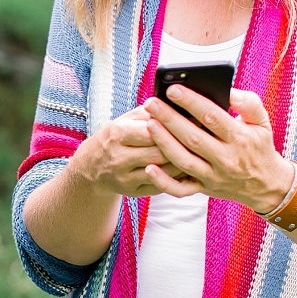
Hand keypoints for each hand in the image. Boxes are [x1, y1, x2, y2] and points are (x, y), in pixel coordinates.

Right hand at [71, 105, 190, 197]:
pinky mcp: (133, 192)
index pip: (152, 131)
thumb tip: (179, 105)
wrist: (92, 167)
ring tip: (201, 154)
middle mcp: (119, 158)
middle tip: (205, 138)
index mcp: (118, 134)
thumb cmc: (116, 137)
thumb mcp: (126, 119)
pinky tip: (190, 169)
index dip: (174, 126)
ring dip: (184, 163)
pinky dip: (177, 178)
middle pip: (160, 153)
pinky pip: (161, 187)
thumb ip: (150, 112)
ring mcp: (125, 178)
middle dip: (183, 145)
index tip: (195, 120)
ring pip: (163, 172)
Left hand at [142, 87, 294, 212]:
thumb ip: (248, 103)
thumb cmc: (259, 146)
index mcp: (240, 138)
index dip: (191, 102)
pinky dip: (164, 182)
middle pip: (193, 138)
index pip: (213, 117)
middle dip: (170, 119)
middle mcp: (226, 159)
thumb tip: (230, 91)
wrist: (266, 185)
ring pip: (184, 161)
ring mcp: (214, 176)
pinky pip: (181, 189)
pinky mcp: (204, 189)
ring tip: (148, 124)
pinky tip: (149, 167)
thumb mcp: (262, 122)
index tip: (172, 89)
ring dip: (164, 143)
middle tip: (151, 103)